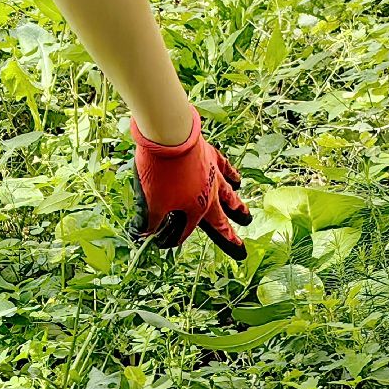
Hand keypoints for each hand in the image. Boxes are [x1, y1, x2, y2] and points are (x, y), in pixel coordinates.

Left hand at [130, 108, 251, 259]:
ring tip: (246, 218)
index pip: (186, 231)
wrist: (170, 138)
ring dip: (237, 208)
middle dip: (228, 237)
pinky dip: (232, 176)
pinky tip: (238, 181)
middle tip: (241, 251)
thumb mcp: (150, 203)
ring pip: (228, 196)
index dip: (174, 239)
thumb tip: (142, 237)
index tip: (163, 243)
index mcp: (194, 209)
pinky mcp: (211, 157)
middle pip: (219, 220)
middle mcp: (208, 195)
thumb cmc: (159, 173)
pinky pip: (226, 169)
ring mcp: (212, 176)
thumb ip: (148, 222)